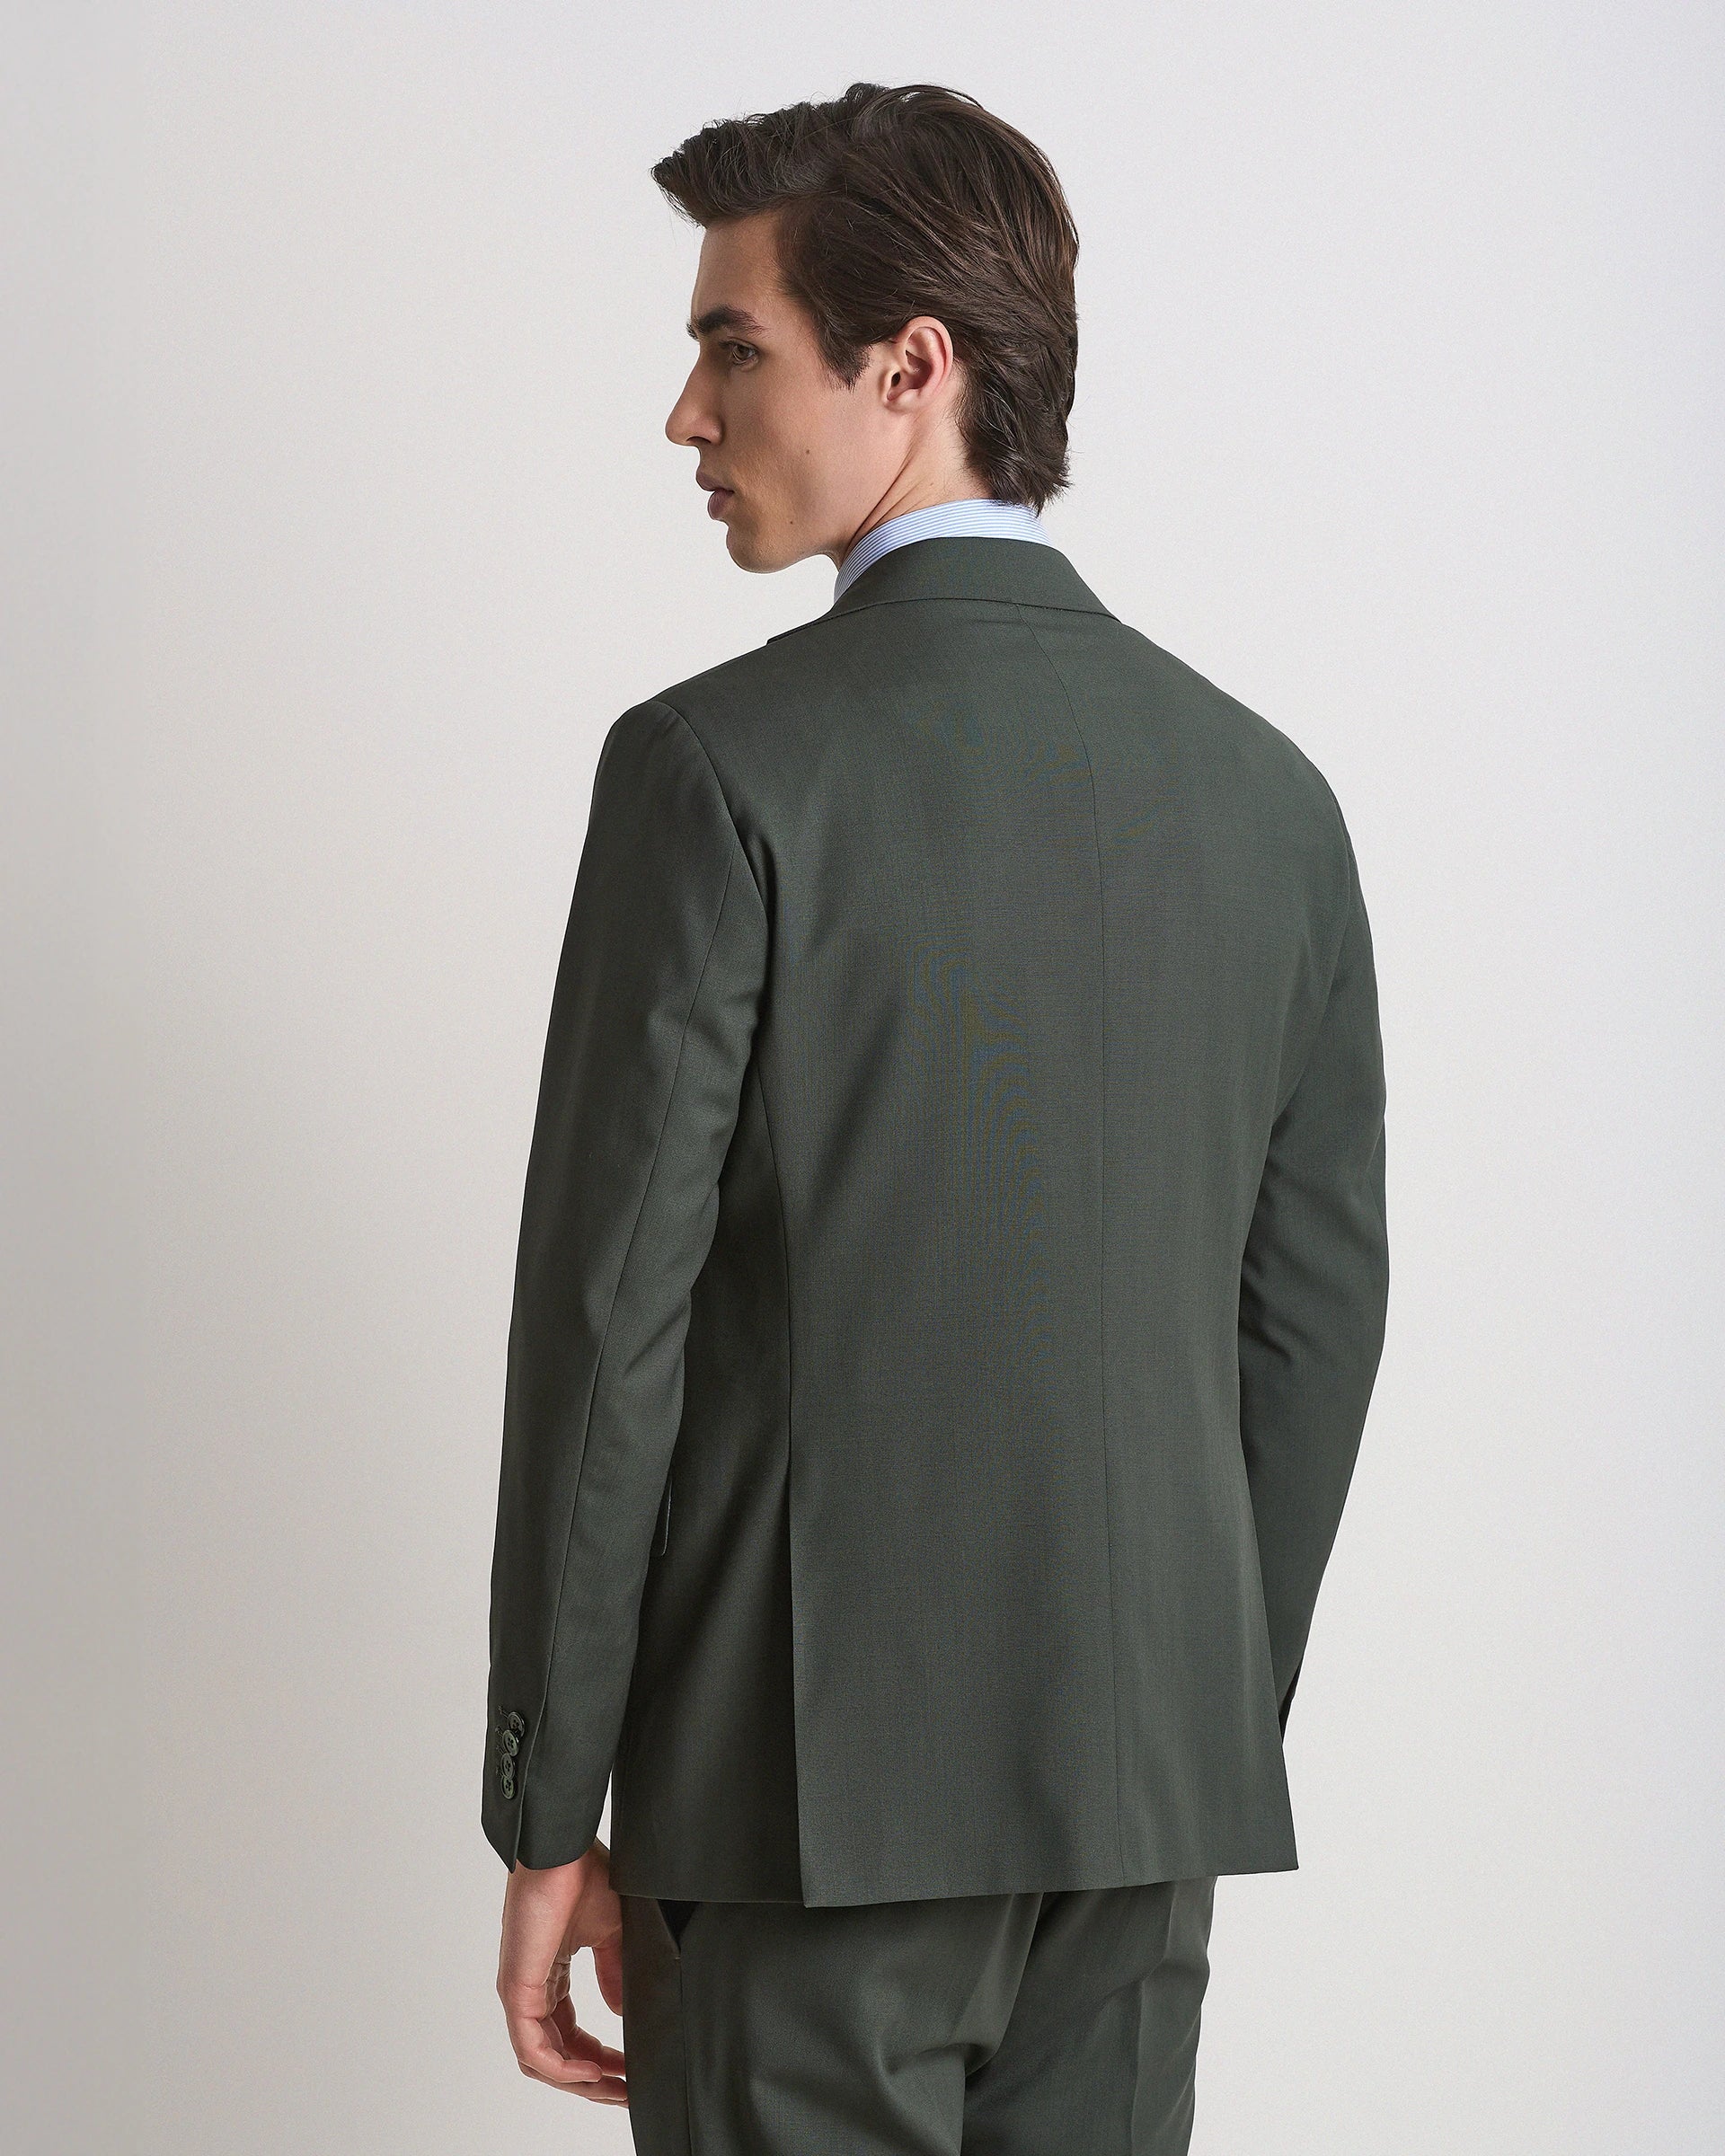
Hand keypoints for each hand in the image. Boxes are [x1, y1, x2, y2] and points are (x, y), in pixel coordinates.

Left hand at [497, 1838, 626, 2105]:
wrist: (563, 1848)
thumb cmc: (582, 1874)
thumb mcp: (610, 1932)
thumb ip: (614, 1972)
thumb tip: (622, 2011)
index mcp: (550, 1974)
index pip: (570, 2033)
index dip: (601, 2057)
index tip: (630, 2070)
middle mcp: (530, 1989)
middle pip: (556, 2055)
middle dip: (593, 2080)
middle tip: (625, 2092)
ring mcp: (520, 1992)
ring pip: (542, 2060)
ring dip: (578, 2081)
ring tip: (614, 2086)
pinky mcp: (516, 1990)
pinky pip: (533, 2048)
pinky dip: (562, 2068)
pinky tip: (592, 2071)